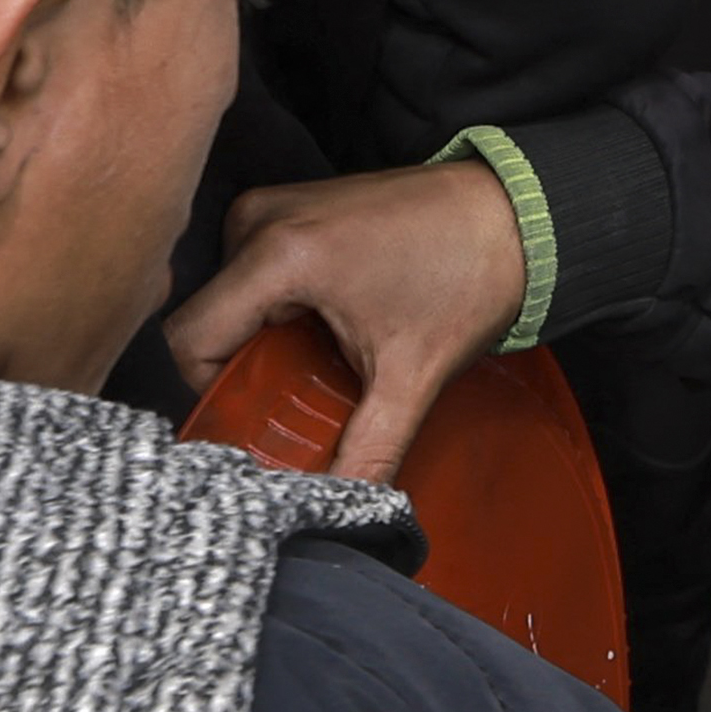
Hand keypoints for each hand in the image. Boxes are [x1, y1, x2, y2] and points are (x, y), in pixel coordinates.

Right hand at [162, 160, 535, 484]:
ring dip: (264, 339)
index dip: (210, 392)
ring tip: (323, 359)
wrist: (521, 213)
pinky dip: (279, 309)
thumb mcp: (412, 375)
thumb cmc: (471, 276)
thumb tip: (343, 504)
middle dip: (243, 369)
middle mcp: (261, 220)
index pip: (189, 339)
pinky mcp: (292, 208)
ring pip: (229, 298)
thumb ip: (368, 449)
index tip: (252, 420)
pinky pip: (253, 272)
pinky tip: (328, 328)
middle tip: (297, 397)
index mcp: (278, 254)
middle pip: (208, 320)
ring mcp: (275, 207)